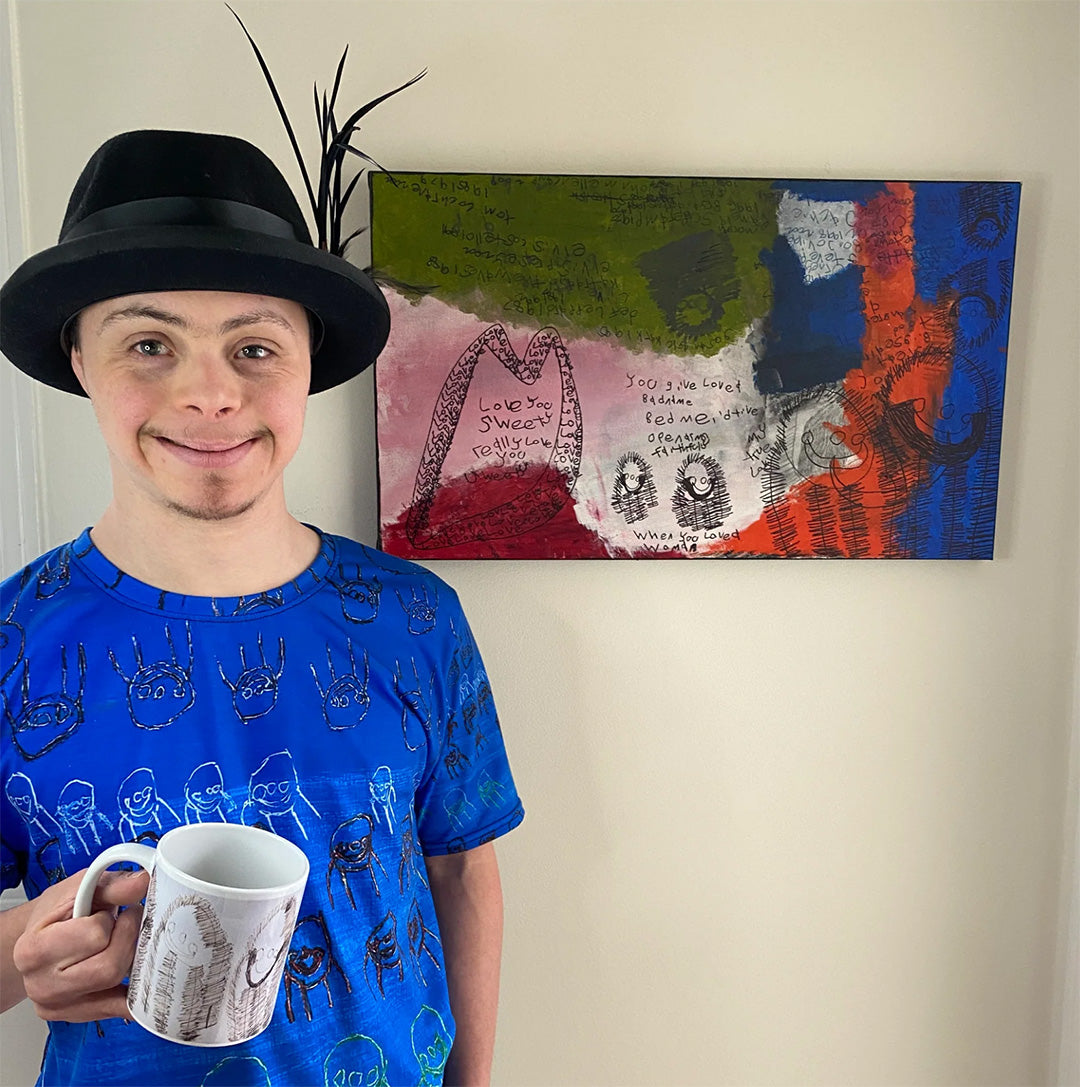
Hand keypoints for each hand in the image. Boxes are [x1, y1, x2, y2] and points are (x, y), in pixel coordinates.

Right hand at [11, 868, 148, 1022]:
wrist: (40, 938)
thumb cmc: (58, 914)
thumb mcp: (81, 889)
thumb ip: (113, 886)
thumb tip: (142, 882)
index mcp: (36, 949)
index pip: (96, 936)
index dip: (113, 920)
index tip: (113, 912)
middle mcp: (41, 985)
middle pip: (109, 968)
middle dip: (128, 941)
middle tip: (127, 924)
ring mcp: (57, 1006)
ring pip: (117, 988)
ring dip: (131, 961)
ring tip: (122, 942)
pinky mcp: (75, 1016)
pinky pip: (117, 1009)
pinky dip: (133, 991)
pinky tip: (136, 974)